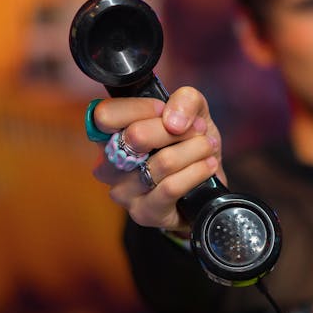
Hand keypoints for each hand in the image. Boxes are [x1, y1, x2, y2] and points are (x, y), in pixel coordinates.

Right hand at [88, 87, 223, 232]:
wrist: (204, 187)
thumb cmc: (188, 146)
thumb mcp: (192, 113)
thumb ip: (185, 100)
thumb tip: (173, 120)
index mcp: (109, 135)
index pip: (105, 115)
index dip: (140, 108)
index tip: (165, 111)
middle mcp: (109, 165)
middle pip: (136, 136)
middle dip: (176, 130)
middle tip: (199, 130)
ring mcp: (123, 192)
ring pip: (162, 162)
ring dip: (194, 149)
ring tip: (207, 147)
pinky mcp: (143, 213)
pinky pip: (172, 187)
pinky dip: (197, 172)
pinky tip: (208, 166)